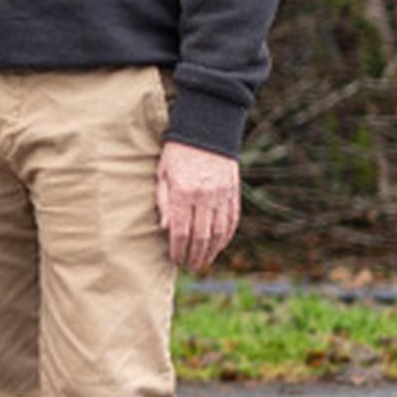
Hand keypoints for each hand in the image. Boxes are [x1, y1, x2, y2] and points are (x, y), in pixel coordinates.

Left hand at [157, 140, 241, 270]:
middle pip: (200, 235)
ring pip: (218, 232)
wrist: (206, 131)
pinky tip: (218, 246)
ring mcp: (222, 195)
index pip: (180, 230)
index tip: (175, 259)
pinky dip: (226, 237)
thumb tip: (166, 229)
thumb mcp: (162, 174)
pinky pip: (231, 220)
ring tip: (203, 261)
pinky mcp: (233, 193)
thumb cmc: (177, 153)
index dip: (178, 249)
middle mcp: (204, 196)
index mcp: (183, 191)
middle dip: (194, 254)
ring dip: (211, 250)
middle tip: (189, 266)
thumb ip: (163, 202)